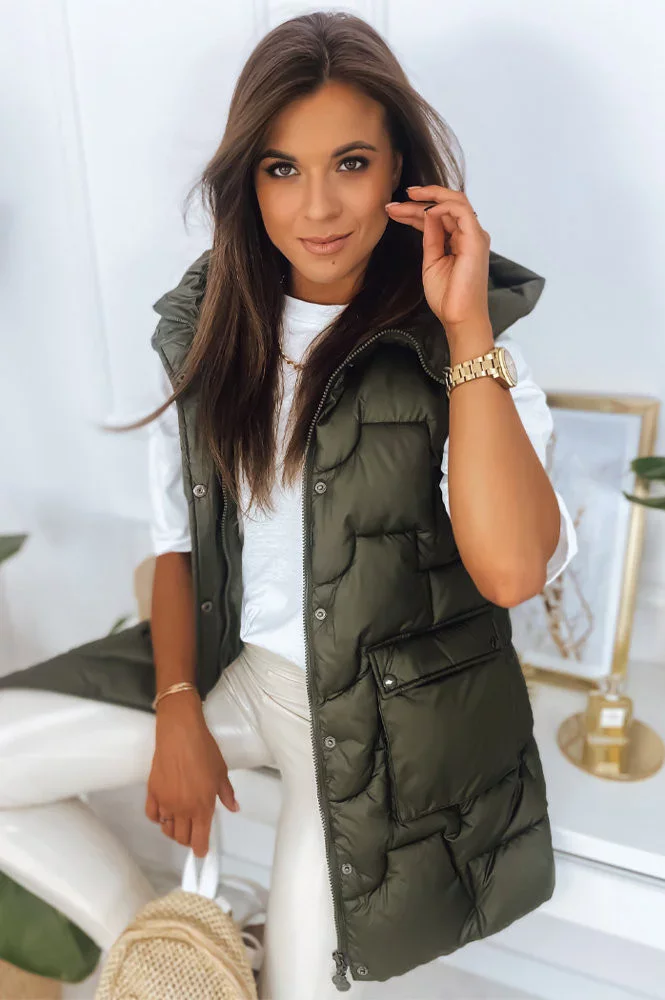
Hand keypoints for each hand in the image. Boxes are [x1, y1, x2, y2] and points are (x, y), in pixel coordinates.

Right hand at [145, 694, 239, 857]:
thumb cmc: (205, 751)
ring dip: (173, 830)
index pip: (199, 839)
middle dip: (188, 840)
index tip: (201, 852)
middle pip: (181, 837)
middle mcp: (182, 810)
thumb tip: (234, 808)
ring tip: (180, 822)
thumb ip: (227, 794)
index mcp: (202, 807)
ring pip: (166, 829)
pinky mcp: (151, 792)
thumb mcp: (221, 772)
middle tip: (193, 833)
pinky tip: (164, 813)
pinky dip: (158, 818)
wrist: (180, 734)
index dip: (200, 849)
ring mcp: (165, 802)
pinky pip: (152, 815)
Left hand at [385, 185, 491, 335]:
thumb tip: (425, 215)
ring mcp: (474, 236)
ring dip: (430, 197)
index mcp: (460, 240)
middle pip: (444, 206)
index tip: (393, 210)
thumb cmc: (447, 296)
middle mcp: (469, 235)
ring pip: (455, 202)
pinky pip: (460, 211)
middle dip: (419, 200)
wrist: (458, 316)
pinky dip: (442, 206)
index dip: (415, 211)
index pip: (438, 217)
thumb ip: (430, 238)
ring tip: (407, 198)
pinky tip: (424, 210)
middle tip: (393, 202)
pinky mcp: (475, 240)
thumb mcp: (431, 261)